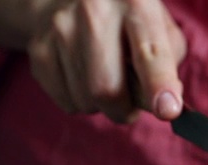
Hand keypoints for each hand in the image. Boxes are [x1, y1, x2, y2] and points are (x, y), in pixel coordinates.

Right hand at [23, 0, 185, 122]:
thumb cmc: (128, 22)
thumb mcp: (160, 29)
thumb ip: (169, 66)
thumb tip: (164, 104)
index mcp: (135, 3)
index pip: (150, 53)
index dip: (159, 85)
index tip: (168, 111)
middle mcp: (94, 11)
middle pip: (107, 89)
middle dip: (124, 110)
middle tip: (130, 103)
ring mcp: (61, 28)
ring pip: (85, 100)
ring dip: (103, 105)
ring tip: (106, 78)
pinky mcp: (39, 48)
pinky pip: (66, 101)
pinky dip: (82, 101)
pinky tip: (84, 76)